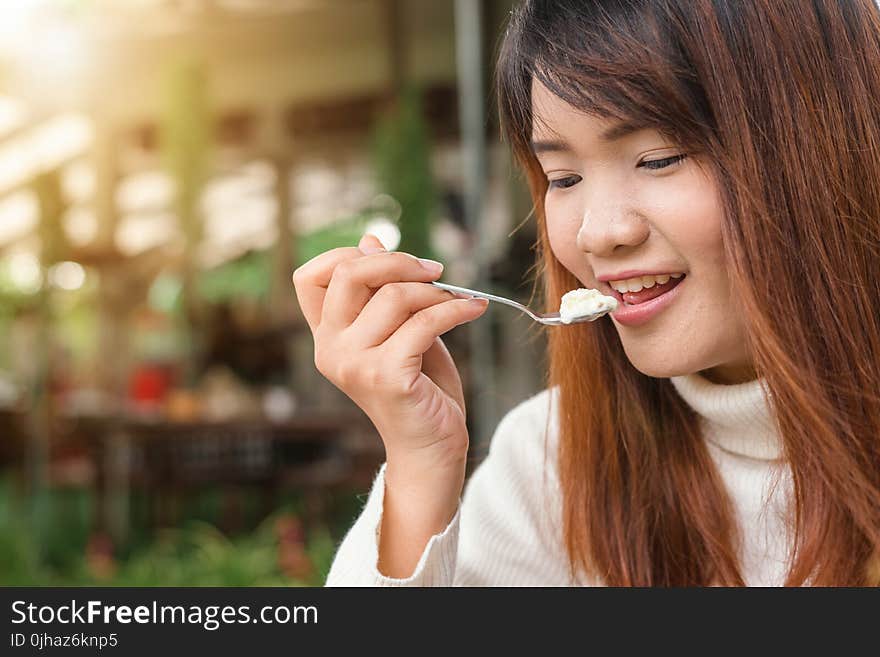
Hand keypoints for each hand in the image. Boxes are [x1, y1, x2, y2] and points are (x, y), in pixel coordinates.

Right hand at [292, 233, 488, 474]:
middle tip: (435, 271)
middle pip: (349, 273)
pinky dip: (455, 310)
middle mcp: (330, 350)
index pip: (310, 278)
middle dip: (398, 262)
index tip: (393, 260)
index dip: (347, 255)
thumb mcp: (399, 328)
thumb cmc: (419, 386)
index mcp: (327, 336)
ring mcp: (354, 364)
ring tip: (459, 301)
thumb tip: (370, 239)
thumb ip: (382, 290)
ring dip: (436, 292)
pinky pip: (424, 323)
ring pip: (394, 296)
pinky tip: (474, 309)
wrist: (432, 447)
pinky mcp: (385, 377)